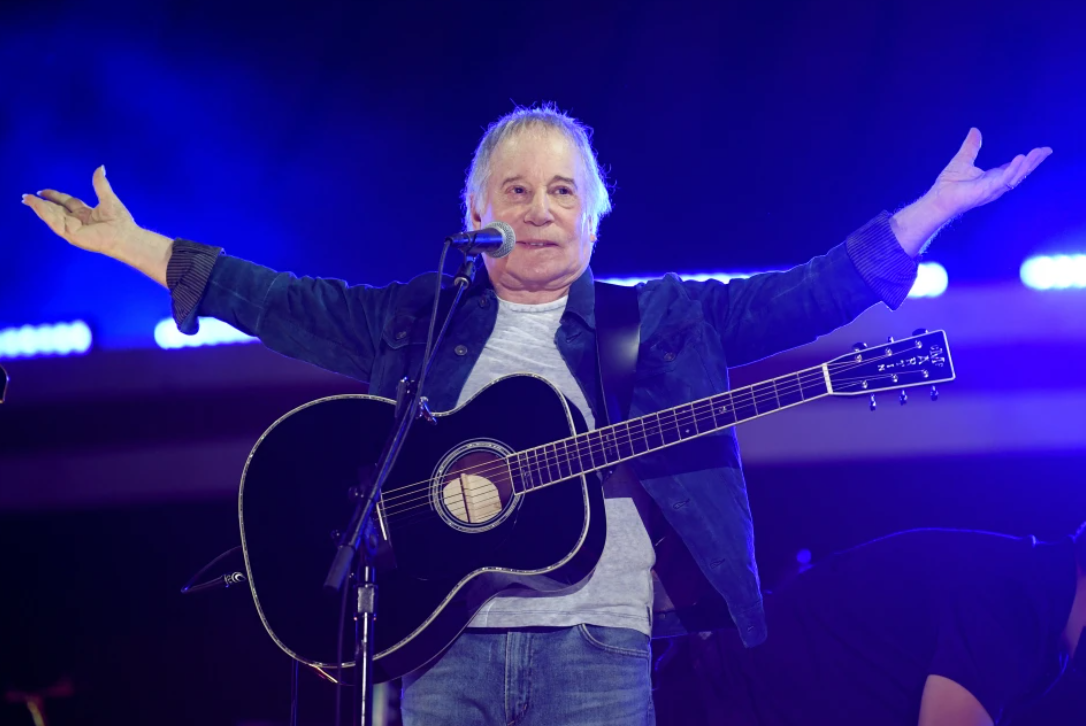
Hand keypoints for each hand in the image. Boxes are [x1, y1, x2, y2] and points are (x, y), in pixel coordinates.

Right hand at [22, 166, 137, 255]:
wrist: (125, 236)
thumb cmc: (121, 221)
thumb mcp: (108, 198)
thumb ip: (100, 184)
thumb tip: (100, 167)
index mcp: (85, 214)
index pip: (66, 203)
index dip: (54, 196)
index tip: (42, 191)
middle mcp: (77, 221)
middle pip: (55, 210)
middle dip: (41, 204)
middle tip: (26, 197)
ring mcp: (73, 229)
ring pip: (52, 216)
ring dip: (39, 208)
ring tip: (28, 199)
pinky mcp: (71, 234)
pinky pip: (55, 223)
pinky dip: (46, 214)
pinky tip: (39, 205)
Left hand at [891, 129, 1051, 255]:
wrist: (938, 199)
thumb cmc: (948, 185)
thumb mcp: (962, 160)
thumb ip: (971, 146)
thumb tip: (975, 130)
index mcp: (992, 177)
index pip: (1014, 167)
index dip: (1027, 159)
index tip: (1040, 150)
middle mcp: (995, 184)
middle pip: (1020, 172)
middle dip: (1034, 162)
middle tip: (1046, 150)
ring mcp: (993, 189)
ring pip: (1016, 176)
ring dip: (1028, 164)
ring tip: (1038, 153)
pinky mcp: (987, 191)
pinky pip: (1004, 179)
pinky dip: (1013, 169)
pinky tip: (1020, 158)